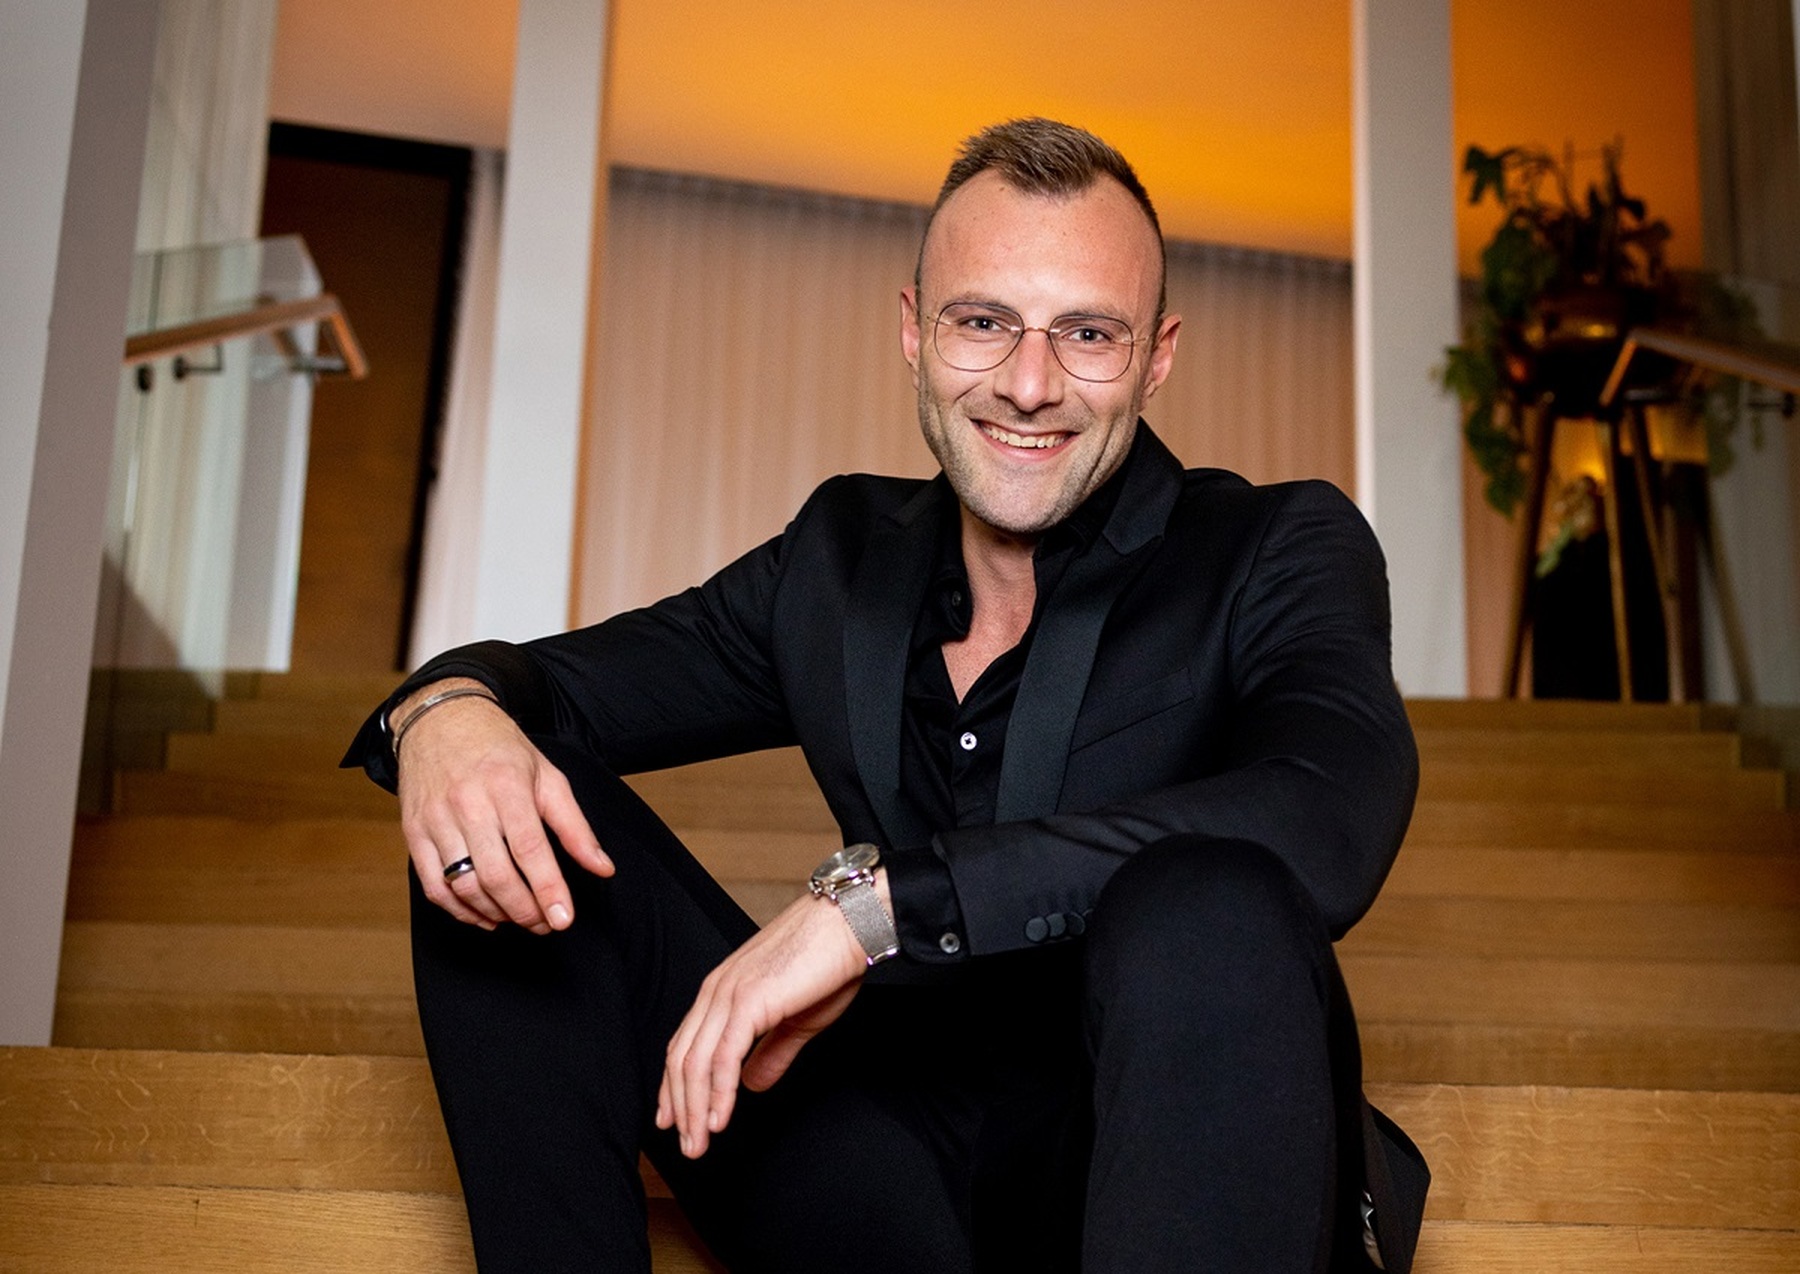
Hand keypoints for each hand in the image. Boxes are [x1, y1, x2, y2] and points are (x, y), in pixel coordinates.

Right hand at [394, 678, 612, 932]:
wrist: (440, 720)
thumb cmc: (500, 750)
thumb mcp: (547, 776)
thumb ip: (575, 826)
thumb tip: (602, 868)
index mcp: (507, 785)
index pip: (530, 849)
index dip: (548, 889)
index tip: (563, 919)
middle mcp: (468, 803)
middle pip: (496, 875)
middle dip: (524, 910)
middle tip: (544, 924)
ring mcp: (436, 819)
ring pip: (463, 885)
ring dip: (495, 913)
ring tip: (519, 918)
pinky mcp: (414, 832)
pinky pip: (433, 886)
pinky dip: (459, 911)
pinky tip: (484, 916)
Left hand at [655, 875, 887, 1157]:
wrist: (852, 924)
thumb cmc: (830, 963)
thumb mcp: (797, 1019)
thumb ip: (772, 1052)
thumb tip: (751, 1085)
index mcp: (722, 990)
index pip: (684, 1045)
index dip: (675, 1087)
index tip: (674, 1120)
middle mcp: (717, 991)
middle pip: (682, 1059)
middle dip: (682, 1108)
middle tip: (689, 1148)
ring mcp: (729, 994)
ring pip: (696, 1062)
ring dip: (695, 1109)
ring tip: (699, 1144)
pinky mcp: (749, 1001)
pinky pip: (723, 1057)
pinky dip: (718, 1093)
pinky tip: (719, 1120)